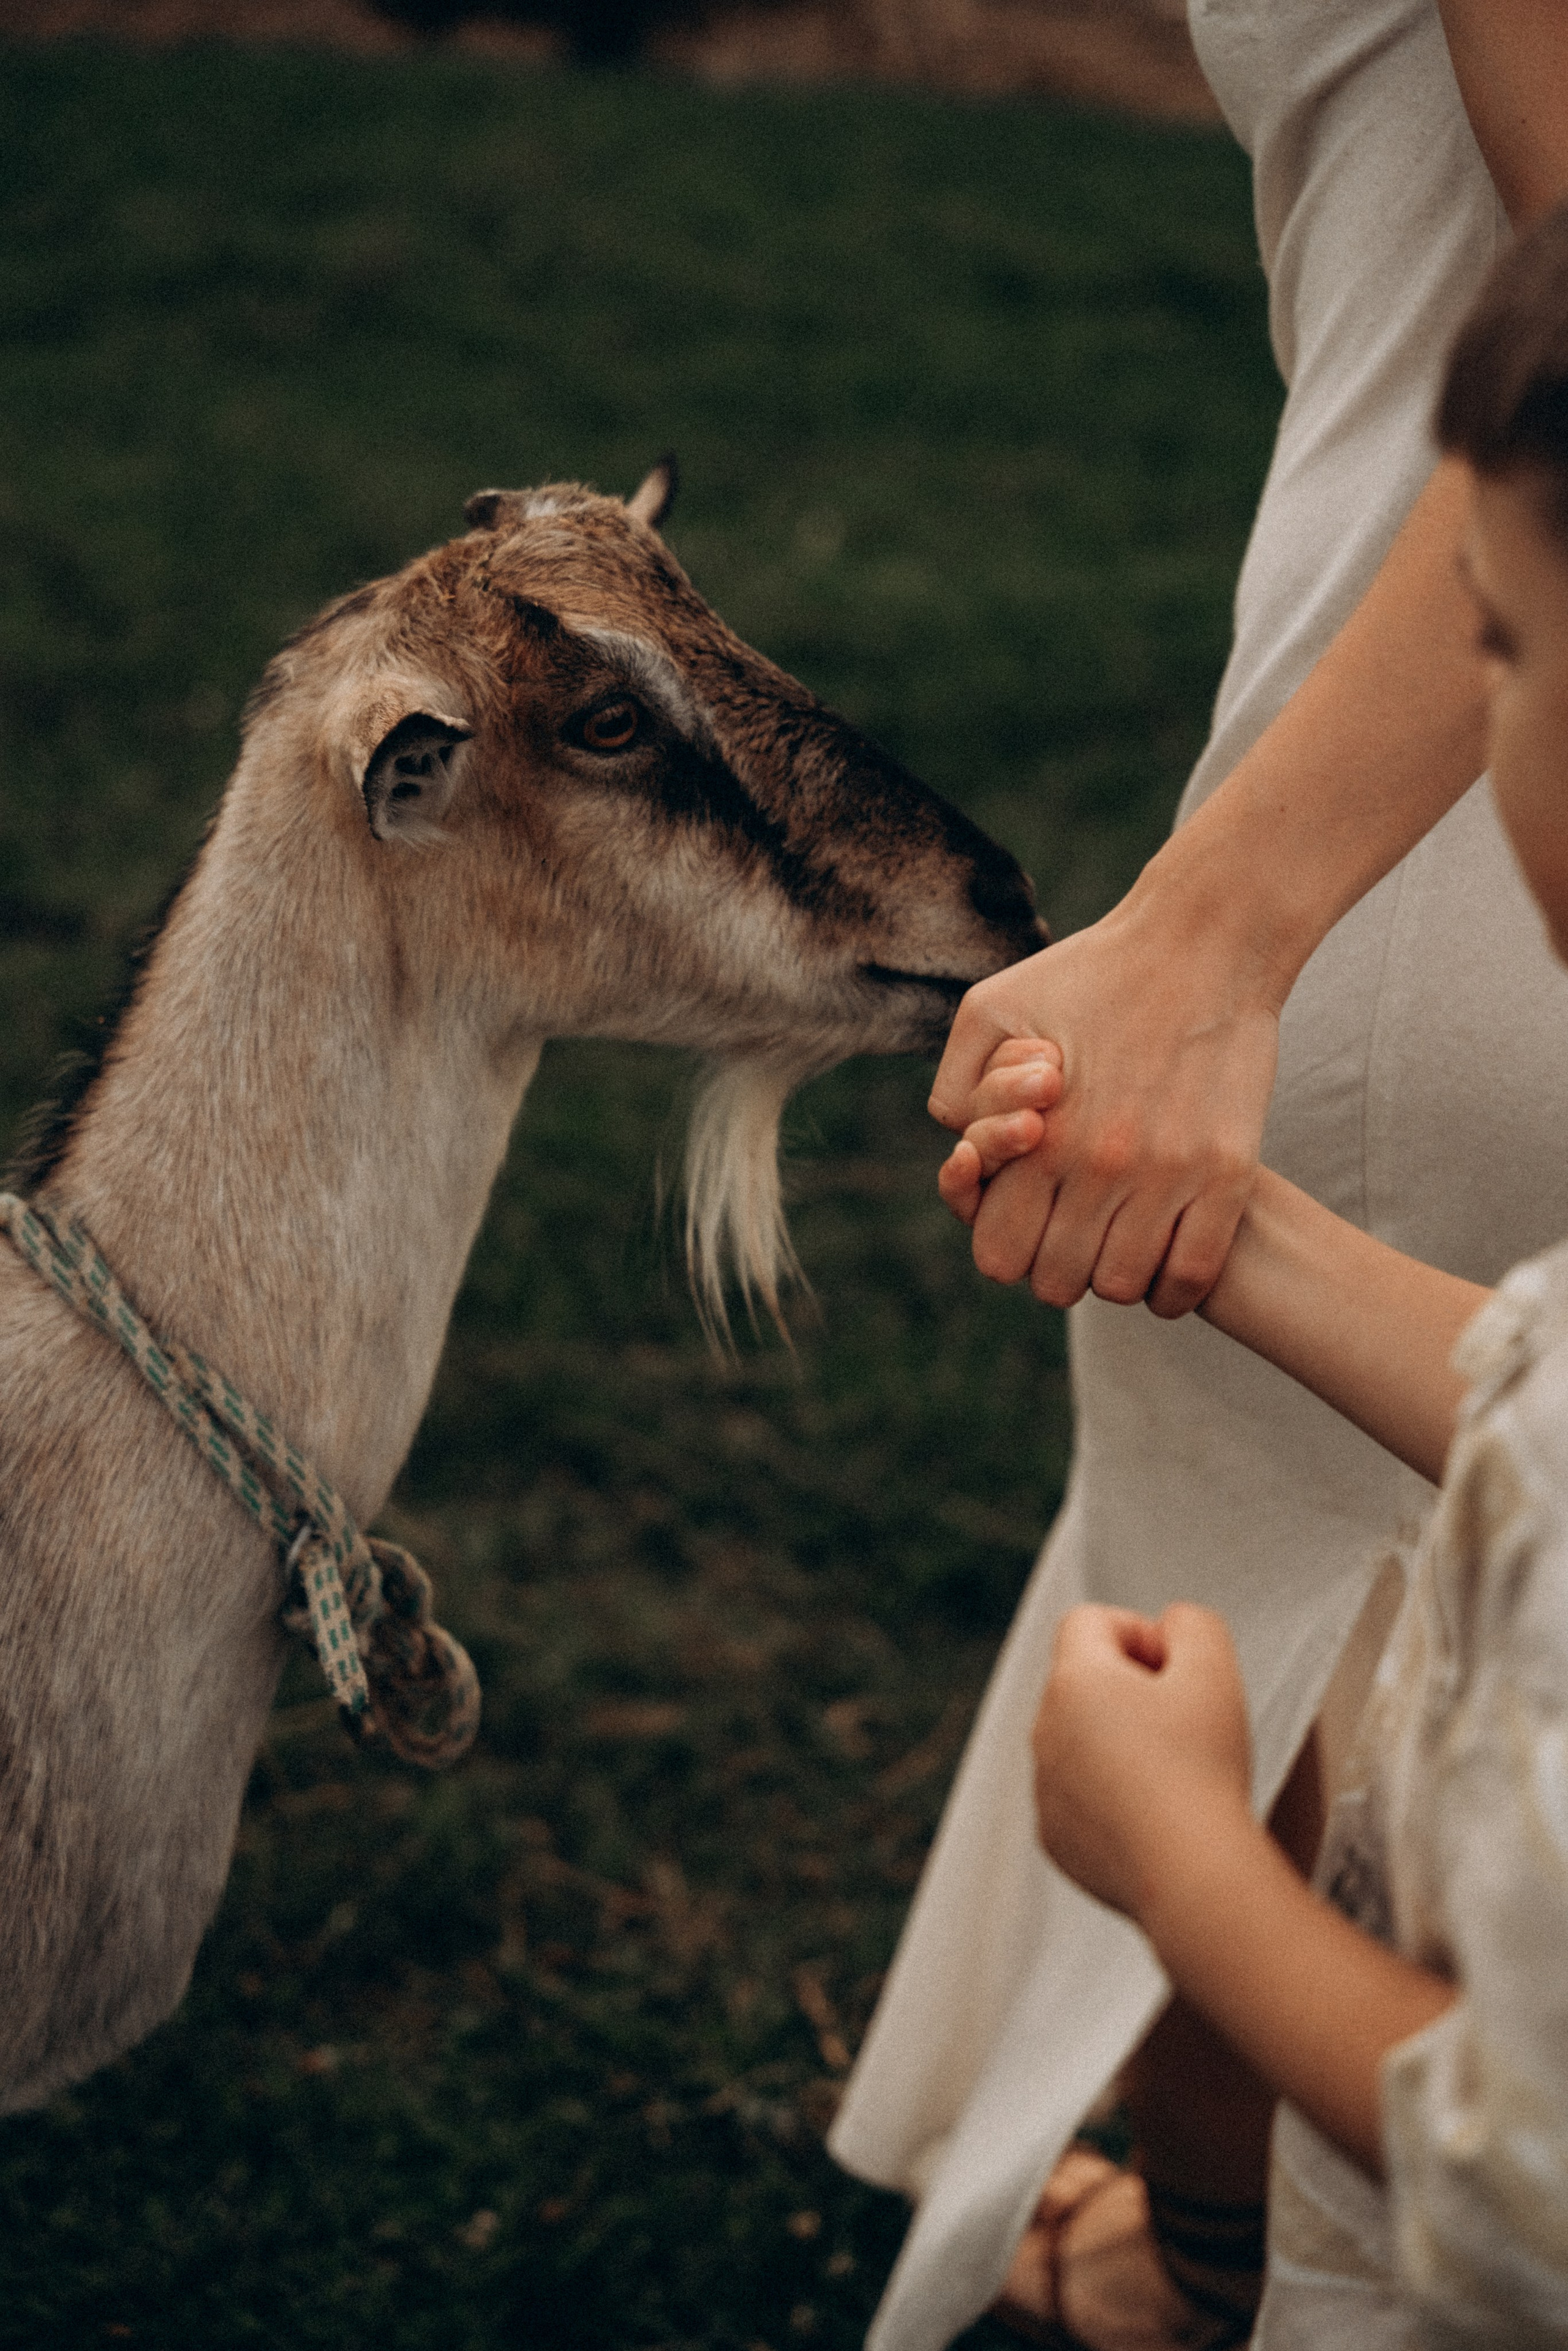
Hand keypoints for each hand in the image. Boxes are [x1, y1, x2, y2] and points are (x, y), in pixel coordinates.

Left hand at [929, 891, 1279, 1315]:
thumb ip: (957, 1089)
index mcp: (1039, 1135)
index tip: (1028, 1217)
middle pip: (1059, 1282)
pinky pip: (1193, 1274)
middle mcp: (1101, 1164)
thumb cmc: (1089, 973)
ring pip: (1123, 1284)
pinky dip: (1174, 1284)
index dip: (1008, 1244)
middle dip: (1056, 1265)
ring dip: (1116, 1272)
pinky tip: (1167, 1256)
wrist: (1203, 941)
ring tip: (1119, 1235)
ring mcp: (1169, 1172)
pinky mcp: (1229, 1170)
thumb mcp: (989, 1011)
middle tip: (1074, 1229)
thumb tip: (965, 1157)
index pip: (1000, 1255)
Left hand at [1031, 1603, 1252, 1925]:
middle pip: (1083, 1682)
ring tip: (1176, 1774)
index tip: (1177, 1673)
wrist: (1193, 1875)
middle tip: (1185, 1723)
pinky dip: (1114, 1799)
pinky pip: (1080, 1798)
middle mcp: (1043, 1730)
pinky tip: (1158, 1817)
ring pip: (1081, 1742)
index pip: (1089, 1622)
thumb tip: (1171, 1628)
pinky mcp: (1055, 1838)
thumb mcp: (1216, 1667)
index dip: (1141, 1634)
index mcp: (1072, 1681)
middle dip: (1131, 1689)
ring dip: (1121, 1744)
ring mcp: (1044, 1788)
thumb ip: (1193, 1625)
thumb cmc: (1203, 1769)